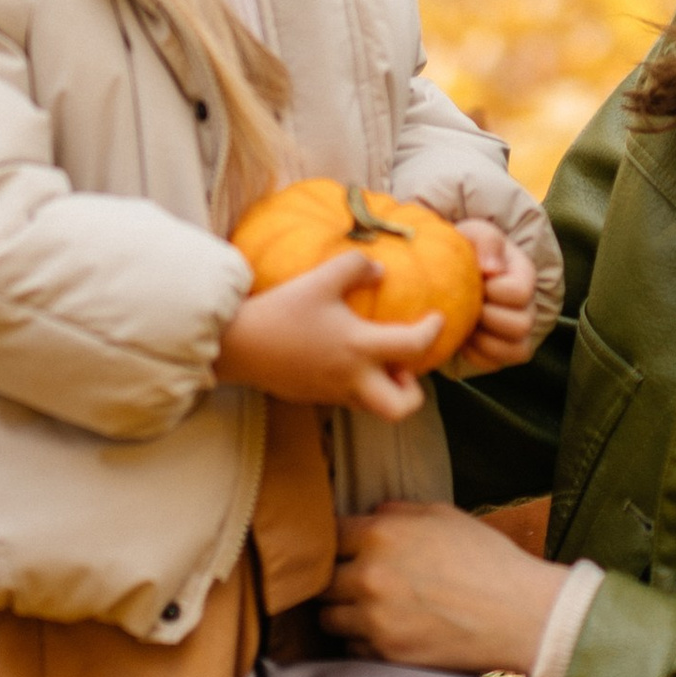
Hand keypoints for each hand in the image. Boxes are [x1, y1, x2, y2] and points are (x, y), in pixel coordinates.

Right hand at [217, 250, 444, 423]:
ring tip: (377, 361)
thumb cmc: (281, 311)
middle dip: (413, 393)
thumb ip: (355, 267)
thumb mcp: (320, 279)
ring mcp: (332, 393)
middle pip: (400, 408)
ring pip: (374, 407)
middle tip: (405, 367)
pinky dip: (359, 385)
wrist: (238, 345)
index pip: (413, 347)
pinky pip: (348, 399)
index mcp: (358, 348)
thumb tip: (380, 271)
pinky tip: (345, 359)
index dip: (433, 332)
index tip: (437, 318)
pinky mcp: (314, 397)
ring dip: (385, 389)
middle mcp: (352, 378)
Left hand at [322, 498, 562, 676]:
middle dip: (334, 578)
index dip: (338, 541)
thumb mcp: (446, 516)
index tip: (347, 548)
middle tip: (355, 581)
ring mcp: (374, 619)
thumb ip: (399, 511)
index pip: (328, 534)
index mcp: (380, 535)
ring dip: (343, 612)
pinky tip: (387, 632)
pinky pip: (351, 648)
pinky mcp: (386, 654)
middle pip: (320, 578)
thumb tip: (371, 513)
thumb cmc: (488, 561)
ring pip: (328, 617)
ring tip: (368, 609)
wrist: (521, 615)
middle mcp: (369, 576)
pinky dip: (362, 642)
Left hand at [453, 219, 541, 374]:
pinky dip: (477, 354)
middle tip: (469, 306)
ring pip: (516, 351)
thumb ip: (487, 241)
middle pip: (522, 325)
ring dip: (485, 341)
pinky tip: (463, 338)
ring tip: (467, 325)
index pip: (521, 293)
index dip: (495, 291)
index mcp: (524, 275)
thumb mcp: (474, 232)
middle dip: (488, 318)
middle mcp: (527, 305)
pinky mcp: (501, 350)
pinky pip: (496, 364)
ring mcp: (516, 331)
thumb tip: (492, 269)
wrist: (450, 270)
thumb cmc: (466, 249)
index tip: (478, 282)